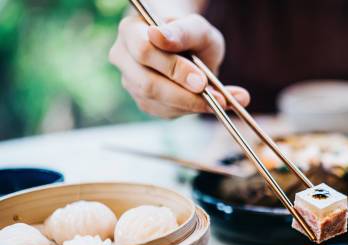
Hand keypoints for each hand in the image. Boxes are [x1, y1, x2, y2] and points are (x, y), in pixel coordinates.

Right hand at [109, 14, 249, 118]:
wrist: (187, 47)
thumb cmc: (189, 34)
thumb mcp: (196, 27)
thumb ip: (182, 31)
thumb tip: (162, 38)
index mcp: (130, 31)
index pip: (144, 51)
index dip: (173, 68)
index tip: (201, 80)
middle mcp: (124, 58)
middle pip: (148, 83)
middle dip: (185, 94)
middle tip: (217, 98)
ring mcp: (132, 82)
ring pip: (158, 102)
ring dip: (192, 104)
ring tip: (222, 100)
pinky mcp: (145, 101)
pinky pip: (167, 112)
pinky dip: (191, 110)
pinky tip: (210, 102)